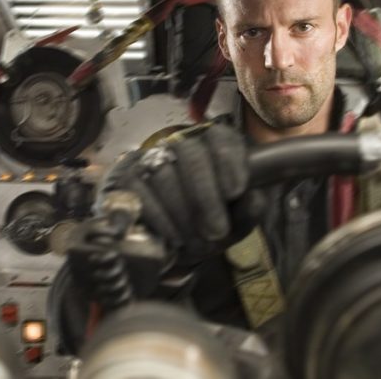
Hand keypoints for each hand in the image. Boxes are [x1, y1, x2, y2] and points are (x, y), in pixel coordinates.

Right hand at [101, 124, 254, 263]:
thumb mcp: (238, 221)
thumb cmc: (213, 223)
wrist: (176, 240)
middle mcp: (183, 144)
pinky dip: (160, 218)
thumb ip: (250, 209)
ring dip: (184, 214)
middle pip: (191, 154)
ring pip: (164, 173)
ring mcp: (152, 158)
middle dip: (206, 196)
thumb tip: (253, 197)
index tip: (236, 192)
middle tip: (217, 231)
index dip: (229, 161)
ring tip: (197, 242)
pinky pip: (139, 192)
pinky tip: (174, 238)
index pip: (221, 137)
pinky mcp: (128, 178)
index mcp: (216, 146)